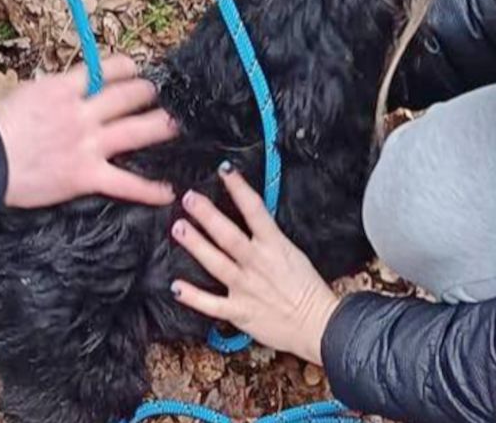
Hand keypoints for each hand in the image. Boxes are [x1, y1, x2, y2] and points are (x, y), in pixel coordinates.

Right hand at [0, 54, 178, 208]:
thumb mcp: (10, 100)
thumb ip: (24, 98)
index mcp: (62, 89)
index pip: (105, 69)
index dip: (126, 68)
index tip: (135, 70)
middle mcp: (81, 113)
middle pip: (128, 96)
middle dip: (147, 93)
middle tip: (159, 94)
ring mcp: (87, 144)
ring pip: (136, 131)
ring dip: (160, 127)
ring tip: (175, 126)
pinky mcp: (86, 176)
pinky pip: (126, 183)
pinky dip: (149, 189)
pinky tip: (168, 191)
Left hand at [170, 165, 339, 364]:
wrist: (319, 325)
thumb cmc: (308, 289)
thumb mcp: (292, 253)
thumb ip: (269, 237)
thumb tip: (252, 218)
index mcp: (275, 246)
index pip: (256, 210)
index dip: (239, 188)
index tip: (225, 170)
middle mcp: (258, 263)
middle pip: (229, 235)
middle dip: (207, 215)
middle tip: (189, 198)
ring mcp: (247, 288)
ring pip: (217, 263)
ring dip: (196, 245)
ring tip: (179, 229)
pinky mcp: (241, 312)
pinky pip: (212, 304)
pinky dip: (194, 297)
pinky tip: (176, 287)